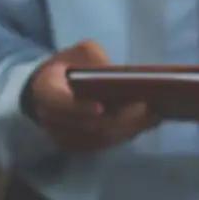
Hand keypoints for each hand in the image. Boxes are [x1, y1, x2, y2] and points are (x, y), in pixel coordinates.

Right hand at [28, 40, 159, 152]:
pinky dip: (125, 134)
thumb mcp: (80, 52)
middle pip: (87, 126)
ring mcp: (63, 137)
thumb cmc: (68, 66)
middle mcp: (51, 119)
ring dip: (127, 129)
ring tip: (153, 116)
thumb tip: (118, 76)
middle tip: (146, 109)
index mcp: (46, 91)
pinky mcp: (76, 147)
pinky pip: (103, 145)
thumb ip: (95, 59)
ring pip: (98, 139)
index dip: (79, 109)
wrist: (50, 89)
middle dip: (118, 119)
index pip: (59, 103)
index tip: (101, 108)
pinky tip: (145, 124)